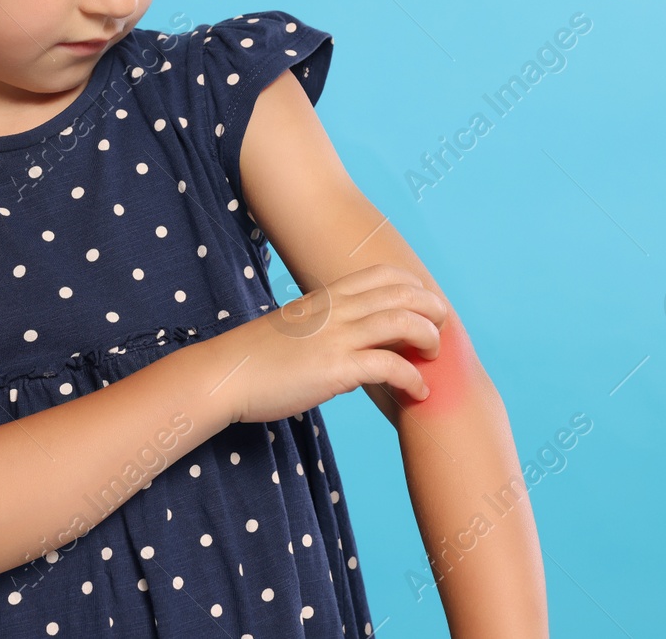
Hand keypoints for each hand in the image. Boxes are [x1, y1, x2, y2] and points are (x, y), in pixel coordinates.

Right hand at [205, 264, 447, 424]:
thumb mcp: (295, 327)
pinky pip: (390, 367)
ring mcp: (336, 338)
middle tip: (441, 330)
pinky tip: (418, 391)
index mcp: (326, 297)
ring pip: (402, 323)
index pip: (384, 275)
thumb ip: (324, 325)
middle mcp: (335, 311)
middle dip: (432, 309)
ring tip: (433, 356)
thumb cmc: (256, 357)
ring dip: (429, 339)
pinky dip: (413, 378)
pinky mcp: (335, 369)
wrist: (225, 375)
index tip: (424, 307)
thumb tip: (347, 339)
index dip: (413, 287)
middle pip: (403, 294)